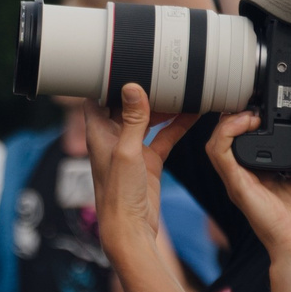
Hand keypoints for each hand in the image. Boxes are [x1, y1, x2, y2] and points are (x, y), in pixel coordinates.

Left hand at [81, 87, 199, 275]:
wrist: (130, 229)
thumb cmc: (119, 195)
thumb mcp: (127, 152)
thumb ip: (133, 119)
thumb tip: (132, 86)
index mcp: (99, 132)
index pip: (98, 97)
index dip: (109, 80)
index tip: (125, 62)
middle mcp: (113, 138)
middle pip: (126, 104)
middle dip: (143, 89)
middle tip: (162, 72)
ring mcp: (131, 149)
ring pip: (148, 119)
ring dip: (162, 106)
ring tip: (180, 88)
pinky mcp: (148, 161)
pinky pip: (163, 137)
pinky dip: (176, 126)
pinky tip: (192, 113)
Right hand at [203, 111, 290, 280]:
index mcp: (260, 171)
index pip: (241, 139)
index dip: (245, 118)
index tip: (262, 106)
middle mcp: (244, 175)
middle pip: (224, 138)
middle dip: (233, 116)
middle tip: (252, 105)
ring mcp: (237, 179)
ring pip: (215, 142)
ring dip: (228, 122)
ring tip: (248, 114)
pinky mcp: (235, 184)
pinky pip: (219, 152)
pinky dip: (226, 133)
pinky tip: (245, 123)